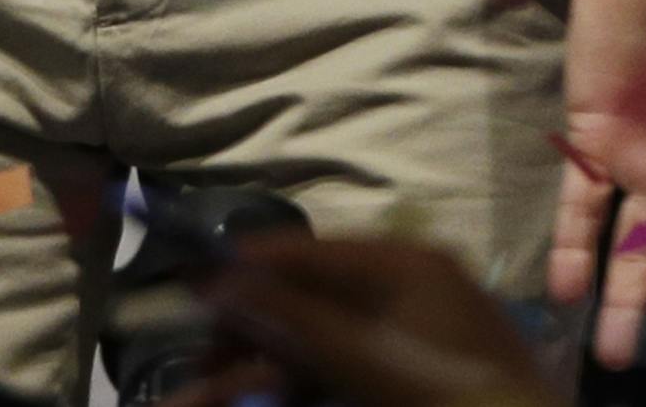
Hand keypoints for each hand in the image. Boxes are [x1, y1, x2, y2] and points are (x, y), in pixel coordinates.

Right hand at [169, 234, 553, 406]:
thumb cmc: (455, 394)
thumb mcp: (371, 360)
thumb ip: (296, 321)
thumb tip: (220, 282)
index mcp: (405, 264)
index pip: (307, 253)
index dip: (247, 270)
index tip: (190, 292)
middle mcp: (407, 289)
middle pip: (307, 306)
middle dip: (248, 337)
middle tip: (196, 369)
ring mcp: (411, 340)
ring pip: (318, 349)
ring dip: (265, 370)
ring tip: (210, 391)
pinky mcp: (412, 380)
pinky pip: (342, 377)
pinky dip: (302, 389)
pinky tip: (266, 395)